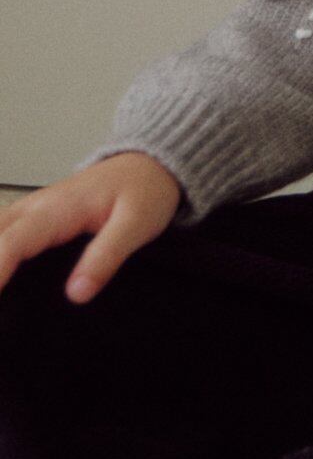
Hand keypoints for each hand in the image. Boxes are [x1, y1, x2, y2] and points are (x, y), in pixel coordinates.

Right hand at [0, 152, 181, 303]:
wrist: (151, 165)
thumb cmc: (145, 191)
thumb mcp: (137, 224)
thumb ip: (106, 257)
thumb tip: (77, 293)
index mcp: (58, 209)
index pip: (13, 242)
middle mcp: (37, 206)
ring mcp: (33, 209)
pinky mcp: (36, 215)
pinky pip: (1, 232)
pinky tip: (0, 274)